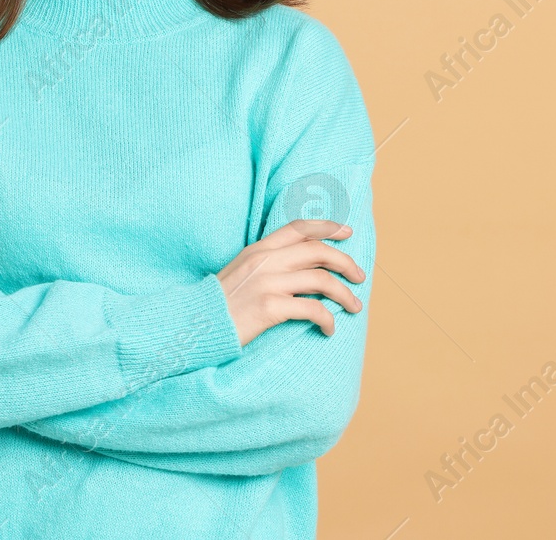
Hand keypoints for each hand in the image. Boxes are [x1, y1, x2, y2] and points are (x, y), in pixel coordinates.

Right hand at [215, 219, 364, 345]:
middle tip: (360, 276)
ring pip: (322, 280)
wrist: (195, 324)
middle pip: (318, 251)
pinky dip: (328, 319)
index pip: (298, 228)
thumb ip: (264, 265)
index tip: (347, 232)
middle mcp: (265, 261)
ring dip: (345, 294)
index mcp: (258, 250)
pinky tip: (329, 329)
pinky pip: (312, 309)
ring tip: (354, 306)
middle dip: (345, 262)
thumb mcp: (239, 273)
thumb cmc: (218, 304)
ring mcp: (268, 283)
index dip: (327, 227)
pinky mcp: (270, 307)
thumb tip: (295, 268)